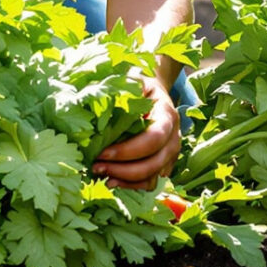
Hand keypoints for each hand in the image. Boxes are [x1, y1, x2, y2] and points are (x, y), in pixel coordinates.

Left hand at [93, 70, 180, 188]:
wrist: (153, 91)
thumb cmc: (138, 86)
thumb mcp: (131, 81)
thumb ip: (119, 91)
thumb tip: (93, 103)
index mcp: (167, 114)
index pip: (154, 138)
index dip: (128, 150)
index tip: (102, 153)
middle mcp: (174, 136)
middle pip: (154, 163)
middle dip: (123, 170)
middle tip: (95, 167)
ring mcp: (171, 153)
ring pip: (153, 177)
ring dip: (126, 180)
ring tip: (101, 174)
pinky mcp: (164, 164)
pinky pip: (150, 182)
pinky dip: (131, 185)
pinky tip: (112, 180)